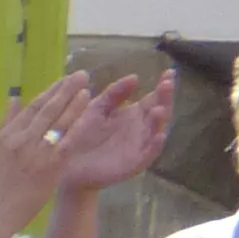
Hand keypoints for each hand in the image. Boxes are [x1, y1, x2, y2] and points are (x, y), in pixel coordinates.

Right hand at [0, 74, 92, 227]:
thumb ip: (6, 123)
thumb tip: (13, 98)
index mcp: (8, 134)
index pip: (32, 107)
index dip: (50, 92)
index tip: (63, 80)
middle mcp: (22, 139)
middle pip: (47, 109)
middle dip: (65, 90)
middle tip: (81, 75)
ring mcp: (37, 151)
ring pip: (59, 122)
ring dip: (74, 103)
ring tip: (87, 88)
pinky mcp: (51, 165)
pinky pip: (68, 141)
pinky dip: (79, 125)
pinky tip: (90, 114)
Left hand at [57, 71, 174, 193]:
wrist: (69, 165)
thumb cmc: (83, 134)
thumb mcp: (97, 108)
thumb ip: (114, 93)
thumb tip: (135, 76)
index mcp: (134, 114)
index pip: (154, 98)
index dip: (163, 86)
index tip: (169, 72)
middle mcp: (141, 128)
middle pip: (160, 111)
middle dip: (165, 98)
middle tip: (167, 84)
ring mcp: (139, 145)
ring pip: (156, 131)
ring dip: (160, 121)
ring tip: (160, 108)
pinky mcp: (134, 163)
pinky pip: (149, 154)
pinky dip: (155, 146)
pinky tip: (158, 136)